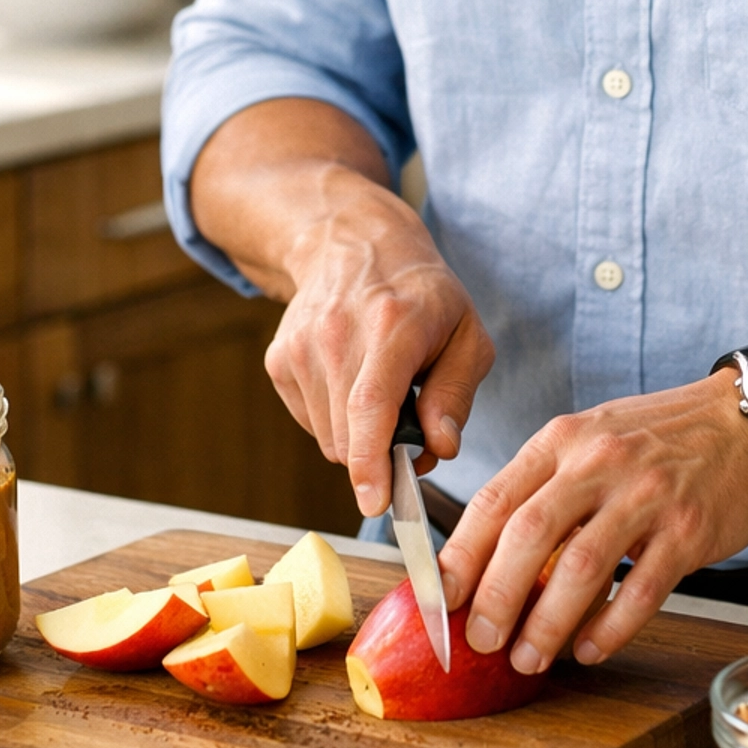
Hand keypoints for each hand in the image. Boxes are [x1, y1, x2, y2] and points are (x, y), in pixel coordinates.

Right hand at [265, 190, 495, 516]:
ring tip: (383, 393)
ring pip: (330, 439)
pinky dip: (337, 422)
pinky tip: (353, 383)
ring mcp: (301, 347)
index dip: (371, 461)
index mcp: (393, 324)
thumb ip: (457, 395)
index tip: (375, 503)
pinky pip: (311, 424)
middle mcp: (338, 334)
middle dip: (384, 455)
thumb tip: (440, 448)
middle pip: (350, 436)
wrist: (353, 244)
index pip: (372, 404)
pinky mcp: (279, 360)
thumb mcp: (467, 334)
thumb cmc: (422, 295)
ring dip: (360, 438)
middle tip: (414, 429)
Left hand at [436, 375, 747, 672]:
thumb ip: (543, 488)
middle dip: (496, 596)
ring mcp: (646, 495)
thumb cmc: (656, 439)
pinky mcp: (689, 530)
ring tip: (528, 658)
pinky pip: (641, 589)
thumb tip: (487, 559)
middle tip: (479, 641)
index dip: (461, 553)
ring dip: (546, 623)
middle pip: (529, 534)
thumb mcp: (589, 439)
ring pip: (581, 568)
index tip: (438, 598)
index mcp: (562, 440)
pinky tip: (588, 650)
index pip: (495, 498)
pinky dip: (609, 628)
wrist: (744, 421)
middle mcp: (599, 461)